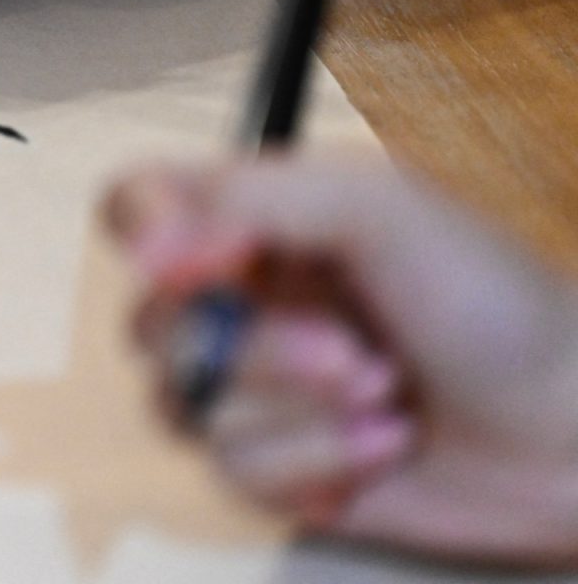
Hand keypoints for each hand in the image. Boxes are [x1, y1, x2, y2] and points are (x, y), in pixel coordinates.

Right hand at [104, 154, 577, 566]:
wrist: (576, 432)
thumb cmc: (492, 302)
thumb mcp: (377, 208)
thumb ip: (250, 198)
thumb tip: (142, 246)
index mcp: (255, 223)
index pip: (134, 205)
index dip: (142, 229)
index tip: (198, 259)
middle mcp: (240, 301)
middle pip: (151, 321)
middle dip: (256, 349)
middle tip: (352, 352)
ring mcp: (253, 389)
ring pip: (184, 403)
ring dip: (291, 409)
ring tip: (382, 398)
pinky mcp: (274, 468)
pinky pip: (231, 471)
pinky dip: (314, 460)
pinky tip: (383, 447)